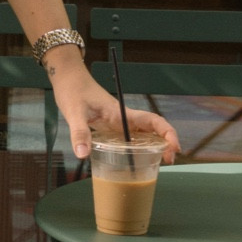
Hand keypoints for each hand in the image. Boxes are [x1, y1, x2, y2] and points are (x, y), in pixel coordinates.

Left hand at [48, 59, 178, 163]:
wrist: (68, 79)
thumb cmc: (73, 91)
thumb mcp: (74, 112)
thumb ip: (79, 132)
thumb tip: (82, 155)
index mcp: (121, 113)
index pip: (152, 120)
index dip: (167, 132)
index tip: (174, 147)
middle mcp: (124, 119)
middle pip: (153, 130)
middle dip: (166, 143)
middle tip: (169, 161)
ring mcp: (118, 123)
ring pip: (143, 135)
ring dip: (154, 146)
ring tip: (160, 163)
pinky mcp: (110, 126)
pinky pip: (129, 139)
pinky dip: (138, 149)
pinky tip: (136, 160)